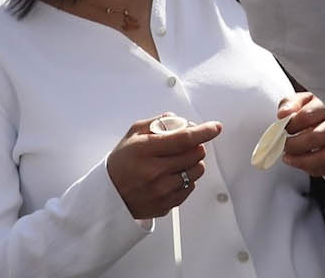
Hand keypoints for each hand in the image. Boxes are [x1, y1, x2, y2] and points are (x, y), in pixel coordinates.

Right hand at [107, 114, 222, 219]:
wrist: (109, 195)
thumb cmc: (121, 163)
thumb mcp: (133, 135)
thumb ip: (157, 123)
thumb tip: (179, 120)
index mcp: (145, 151)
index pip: (183, 139)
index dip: (203, 131)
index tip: (215, 127)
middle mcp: (154, 172)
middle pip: (195, 153)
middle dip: (196, 145)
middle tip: (185, 144)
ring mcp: (162, 191)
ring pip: (197, 170)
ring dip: (193, 162)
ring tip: (178, 160)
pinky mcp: (167, 205)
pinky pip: (191, 187)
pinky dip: (187, 178)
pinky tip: (173, 175)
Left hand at [276, 92, 324, 177]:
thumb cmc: (317, 110)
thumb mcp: (303, 101)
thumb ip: (290, 105)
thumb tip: (283, 115)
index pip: (307, 116)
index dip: (291, 125)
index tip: (282, 129)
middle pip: (316, 137)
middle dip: (294, 145)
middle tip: (283, 146)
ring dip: (302, 161)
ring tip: (288, 158)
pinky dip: (312, 169)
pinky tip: (302, 163)